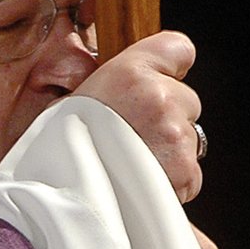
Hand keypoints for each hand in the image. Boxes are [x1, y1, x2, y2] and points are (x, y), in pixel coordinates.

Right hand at [72, 30, 202, 202]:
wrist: (61, 199)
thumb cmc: (59, 152)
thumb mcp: (75, 103)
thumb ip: (113, 89)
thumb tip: (127, 94)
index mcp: (130, 73)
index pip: (179, 49)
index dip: (171, 68)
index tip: (162, 80)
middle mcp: (159, 98)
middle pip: (186, 100)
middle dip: (167, 120)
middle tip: (133, 139)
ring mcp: (176, 135)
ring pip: (189, 141)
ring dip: (169, 153)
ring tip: (131, 167)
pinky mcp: (186, 171)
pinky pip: (190, 176)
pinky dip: (173, 183)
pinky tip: (140, 186)